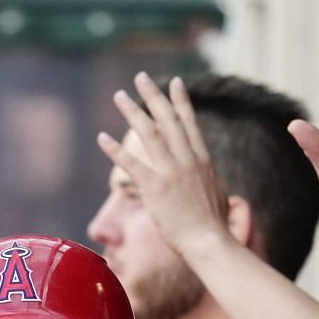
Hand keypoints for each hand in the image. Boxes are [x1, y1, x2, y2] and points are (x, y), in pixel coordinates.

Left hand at [96, 73, 231, 255]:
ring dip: (133, 111)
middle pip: (168, 119)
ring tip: (119, 96)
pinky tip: (101, 137)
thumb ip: (208, 182)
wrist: (210, 242)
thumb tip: (210, 182)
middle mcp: (187, 159)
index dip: (181, 101)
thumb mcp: (216, 195)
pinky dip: (115, 149)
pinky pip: (131, 163)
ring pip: (149, 133)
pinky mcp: (156, 187)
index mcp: (202, 160)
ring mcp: (171, 171)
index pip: (189, 123)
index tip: (175, 82)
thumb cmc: (212, 225)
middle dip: (153, 96)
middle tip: (141, 77)